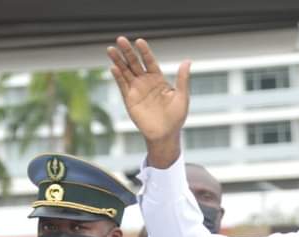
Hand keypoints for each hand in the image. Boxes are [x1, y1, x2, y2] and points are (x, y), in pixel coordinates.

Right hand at [107, 37, 188, 163]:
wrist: (165, 135)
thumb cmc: (176, 117)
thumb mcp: (182, 97)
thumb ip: (183, 79)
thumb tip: (187, 61)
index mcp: (158, 79)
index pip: (149, 61)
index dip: (144, 51)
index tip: (139, 42)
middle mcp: (145, 82)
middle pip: (134, 63)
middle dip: (127, 52)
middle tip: (120, 39)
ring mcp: (136, 90)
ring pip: (125, 72)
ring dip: (118, 61)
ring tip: (110, 49)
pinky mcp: (129, 100)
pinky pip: (122, 86)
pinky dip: (118, 77)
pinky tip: (113, 68)